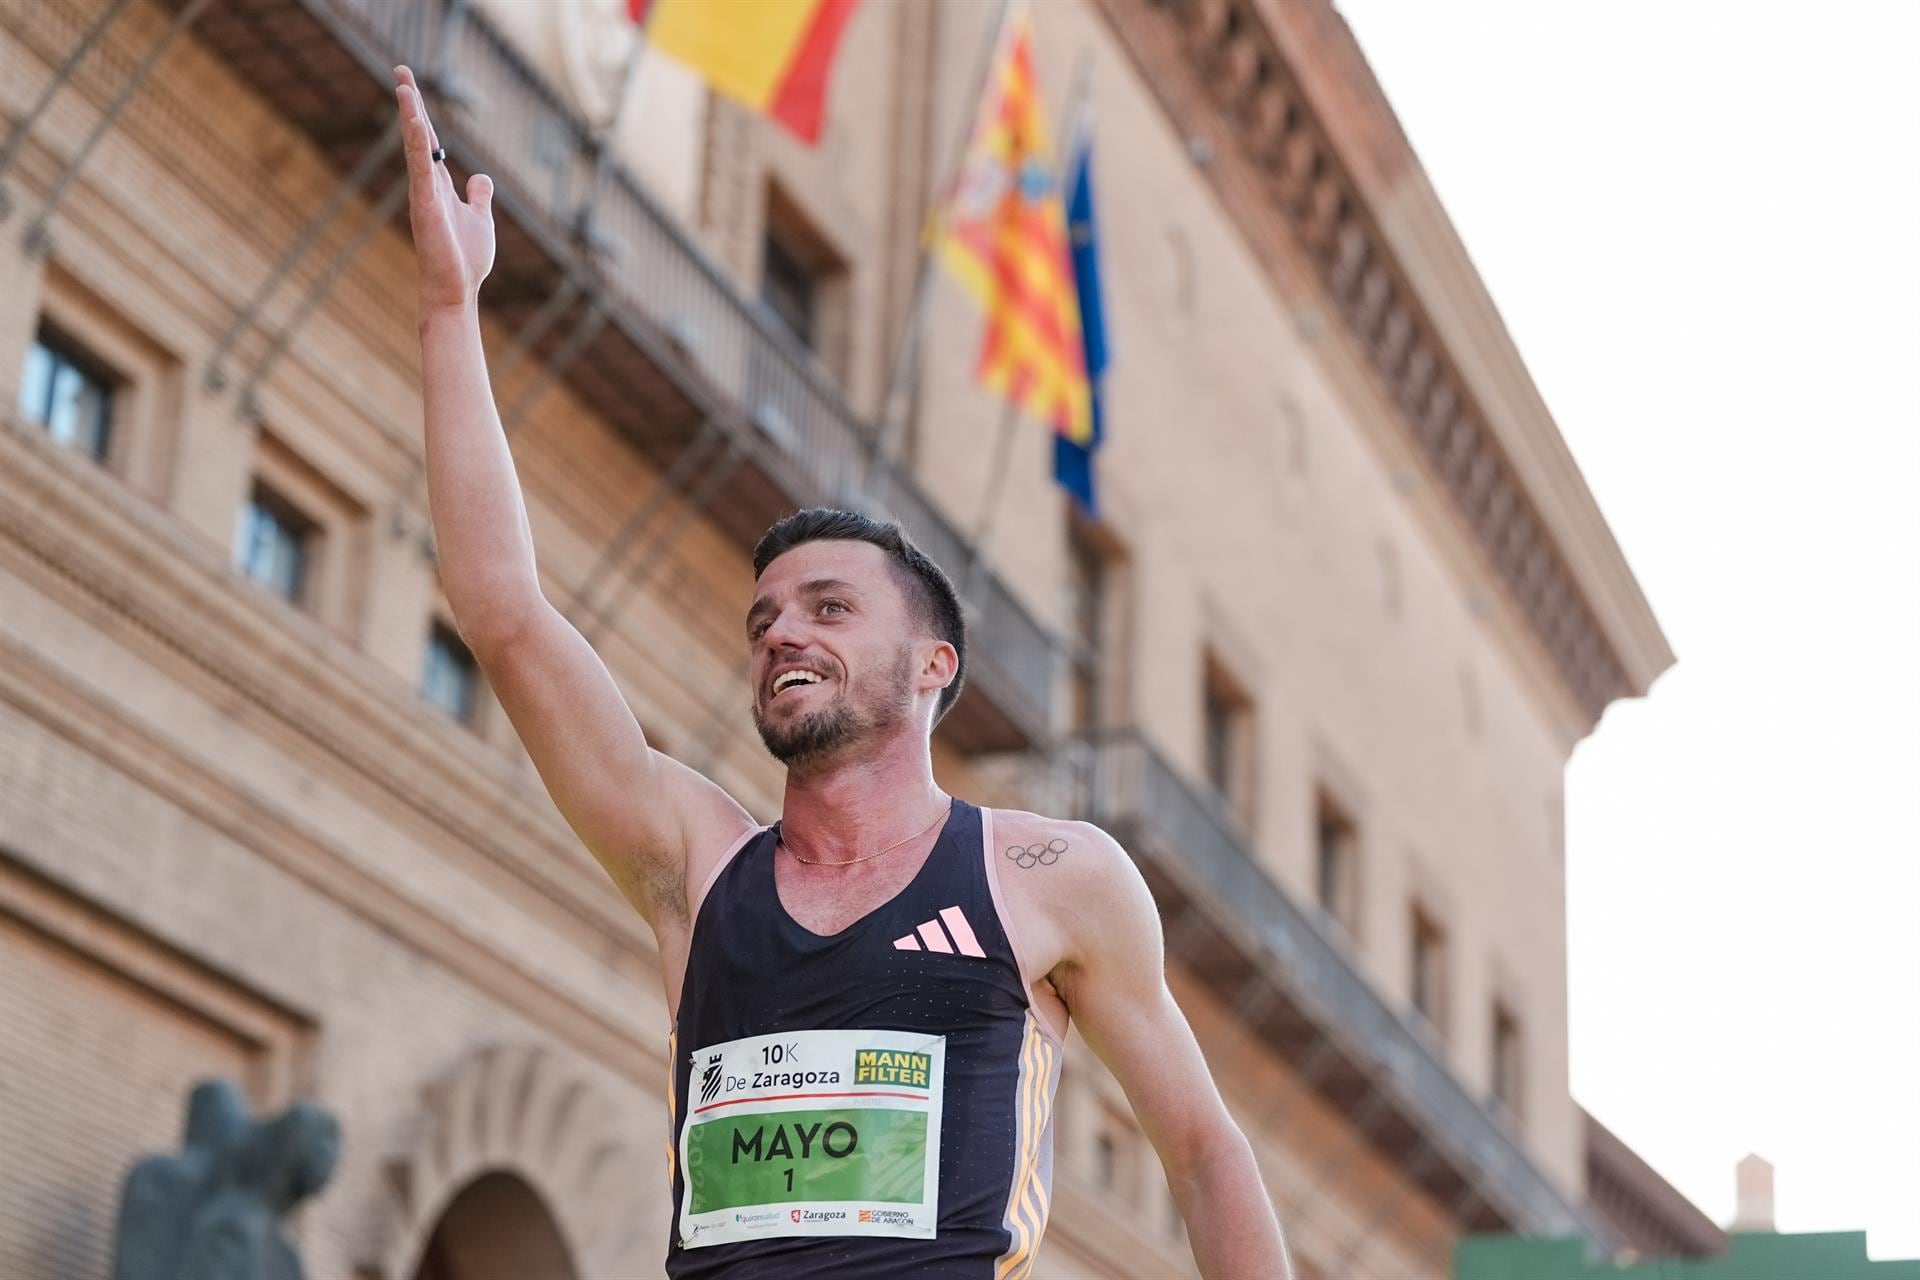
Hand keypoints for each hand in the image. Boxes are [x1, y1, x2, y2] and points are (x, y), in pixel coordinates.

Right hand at [394, 65, 494, 314]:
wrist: (455, 290)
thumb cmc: (465, 260)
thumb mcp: (480, 220)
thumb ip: (479, 197)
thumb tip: (482, 178)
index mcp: (440, 186)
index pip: (428, 142)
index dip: (422, 115)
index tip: (411, 86)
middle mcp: (428, 185)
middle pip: (418, 136)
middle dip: (412, 103)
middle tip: (401, 70)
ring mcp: (424, 193)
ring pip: (416, 146)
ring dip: (412, 115)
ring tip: (405, 85)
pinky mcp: (426, 205)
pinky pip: (421, 168)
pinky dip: (417, 143)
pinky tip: (414, 120)